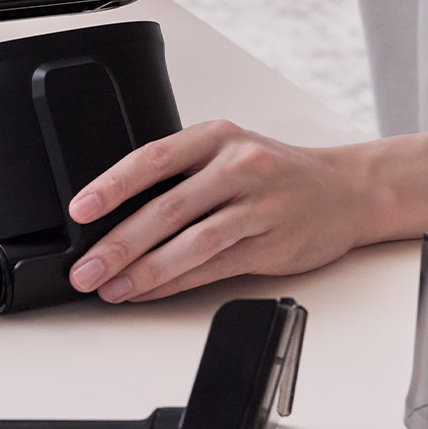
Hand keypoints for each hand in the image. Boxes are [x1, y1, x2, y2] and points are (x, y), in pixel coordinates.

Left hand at [67, 120, 372, 301]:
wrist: (346, 190)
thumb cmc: (275, 171)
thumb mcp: (227, 151)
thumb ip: (180, 173)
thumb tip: (114, 211)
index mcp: (216, 137)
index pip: (153, 158)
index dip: (112, 185)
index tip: (81, 209)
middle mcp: (237, 167)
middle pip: (167, 208)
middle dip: (118, 243)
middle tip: (86, 268)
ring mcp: (257, 207)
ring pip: (191, 244)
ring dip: (144, 271)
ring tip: (110, 287)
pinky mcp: (271, 244)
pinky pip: (213, 268)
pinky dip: (174, 283)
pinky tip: (147, 291)